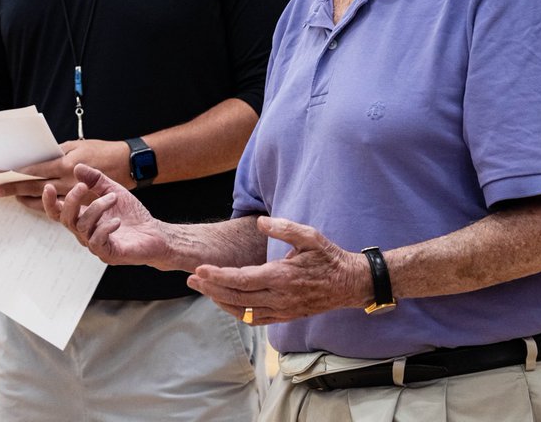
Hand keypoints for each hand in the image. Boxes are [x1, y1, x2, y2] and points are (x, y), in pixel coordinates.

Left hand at [0, 138, 129, 210]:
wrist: (127, 164)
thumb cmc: (102, 150)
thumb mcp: (78, 145)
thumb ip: (57, 152)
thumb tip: (39, 157)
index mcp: (66, 165)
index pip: (36, 170)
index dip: (18, 173)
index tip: (2, 174)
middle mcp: (68, 182)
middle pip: (36, 187)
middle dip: (16, 189)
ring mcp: (75, 195)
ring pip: (46, 200)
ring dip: (28, 199)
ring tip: (15, 197)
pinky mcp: (82, 202)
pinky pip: (59, 205)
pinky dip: (45, 205)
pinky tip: (35, 203)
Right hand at [42, 163, 169, 265]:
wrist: (155, 233)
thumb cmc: (132, 215)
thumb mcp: (113, 191)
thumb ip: (96, 180)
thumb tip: (77, 167)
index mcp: (83, 218)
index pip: (58, 212)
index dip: (49, 202)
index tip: (48, 186)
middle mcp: (85, 233)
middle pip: (66, 219)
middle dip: (72, 200)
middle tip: (83, 186)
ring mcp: (95, 245)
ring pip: (83, 226)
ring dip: (96, 208)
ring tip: (113, 198)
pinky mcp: (107, 254)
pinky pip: (97, 241)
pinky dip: (105, 227)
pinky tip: (117, 220)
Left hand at [187, 216, 366, 325]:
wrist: (349, 284)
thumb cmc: (329, 257)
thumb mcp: (310, 236)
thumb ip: (284, 228)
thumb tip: (261, 221)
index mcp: (282, 276)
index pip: (241, 279)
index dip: (218, 276)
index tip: (200, 270)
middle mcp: (279, 297)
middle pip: (236, 297)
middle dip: (211, 289)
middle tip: (191, 280)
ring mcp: (282, 310)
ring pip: (243, 311)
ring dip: (219, 301)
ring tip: (202, 289)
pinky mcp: (284, 316)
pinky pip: (254, 319)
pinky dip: (236, 312)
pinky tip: (225, 302)